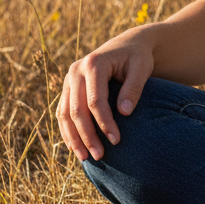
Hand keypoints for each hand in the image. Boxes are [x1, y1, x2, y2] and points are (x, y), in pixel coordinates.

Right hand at [57, 29, 154, 161]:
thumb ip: (134, 88)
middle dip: (87, 135)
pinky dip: (67, 131)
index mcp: (94, 64)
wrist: (127, 45)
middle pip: (76, 110)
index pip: (95, 101)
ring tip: (86, 158)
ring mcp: (69, 79)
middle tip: (99, 156)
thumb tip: (125, 114)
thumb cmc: (137, 57)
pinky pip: (63, 112)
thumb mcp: (142, 68)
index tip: (116, 140)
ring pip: (65, 114)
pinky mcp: (68, 87)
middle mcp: (76, 71)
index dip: (104, 123)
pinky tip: (76, 147)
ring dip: (73, 138)